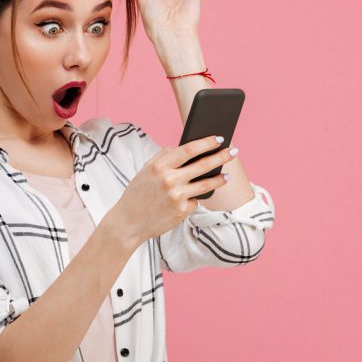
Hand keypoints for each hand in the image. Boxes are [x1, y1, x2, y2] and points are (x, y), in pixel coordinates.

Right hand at [108, 134, 237, 245]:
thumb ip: (162, 158)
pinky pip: (195, 201)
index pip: (189, 150)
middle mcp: (170, 181)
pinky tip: (193, 198)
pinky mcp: (182, 212)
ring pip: (206, 185)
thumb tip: (179, 147)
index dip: (206, 143)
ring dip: (220, 179)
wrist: (127, 223)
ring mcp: (177, 197)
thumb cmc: (136, 195)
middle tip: (234, 151)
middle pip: (203, 165)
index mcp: (159, 167)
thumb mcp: (144, 172)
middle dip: (221, 157)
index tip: (219, 138)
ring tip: (227, 176)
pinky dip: (195, 198)